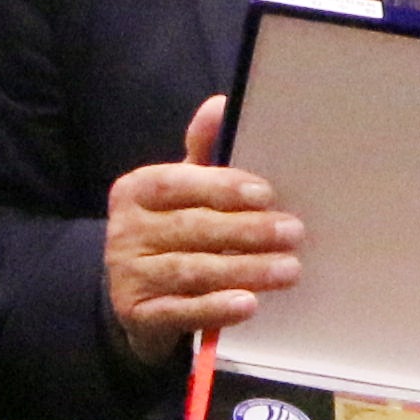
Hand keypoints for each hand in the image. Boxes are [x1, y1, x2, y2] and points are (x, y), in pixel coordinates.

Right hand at [105, 94, 304, 350]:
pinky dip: (216, 308)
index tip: (266, 194)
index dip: (222, 188)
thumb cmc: (174, 232)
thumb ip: (204, 153)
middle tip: (293, 232)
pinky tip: (248, 304)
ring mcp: (128, 274)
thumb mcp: (185, 191)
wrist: (136, 297)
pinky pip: (181, 311)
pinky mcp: (136, 314)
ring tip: (288, 269)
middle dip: (247, 231)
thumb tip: (222, 105)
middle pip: (192, 228)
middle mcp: (126, 230)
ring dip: (244, 270)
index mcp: (138, 190)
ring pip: (193, 270)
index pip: (179, 184)